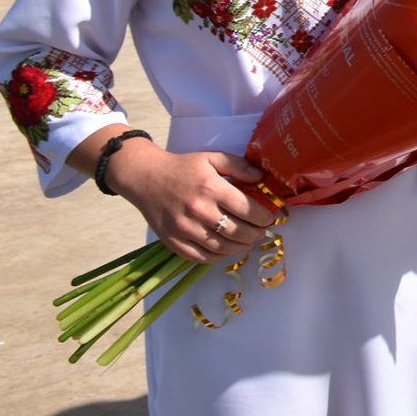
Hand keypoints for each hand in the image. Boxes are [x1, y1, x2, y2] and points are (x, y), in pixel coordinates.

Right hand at [105, 143, 275, 264]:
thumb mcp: (212, 158)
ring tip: (248, 241)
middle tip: (262, 231)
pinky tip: (226, 250)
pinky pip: (201, 257)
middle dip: (257, 234)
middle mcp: (199, 211)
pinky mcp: (172, 242)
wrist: (146, 178)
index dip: (265, 217)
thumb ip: (239, 166)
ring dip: (241, 248)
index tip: (271, 217)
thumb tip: (261, 178)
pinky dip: (218, 257)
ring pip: (222, 248)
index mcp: (212, 189)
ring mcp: (184, 229)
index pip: (248, 210)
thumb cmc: (183, 168)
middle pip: (238, 232)